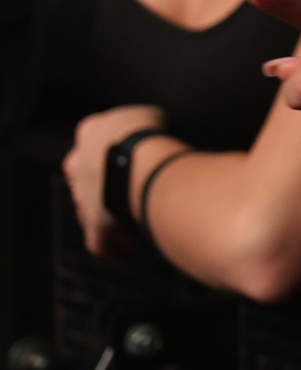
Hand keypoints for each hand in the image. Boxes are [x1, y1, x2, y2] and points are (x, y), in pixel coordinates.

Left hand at [63, 105, 167, 259]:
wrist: (145, 160)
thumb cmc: (149, 134)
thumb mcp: (148, 114)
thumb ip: (141, 123)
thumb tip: (151, 132)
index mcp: (90, 132)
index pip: (96, 139)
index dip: (117, 150)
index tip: (137, 156)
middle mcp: (80, 166)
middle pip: (91, 179)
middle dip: (110, 189)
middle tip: (136, 193)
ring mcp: (84, 198)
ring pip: (95, 212)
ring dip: (115, 220)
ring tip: (140, 226)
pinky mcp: (95, 225)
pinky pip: (102, 243)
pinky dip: (117, 251)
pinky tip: (131, 255)